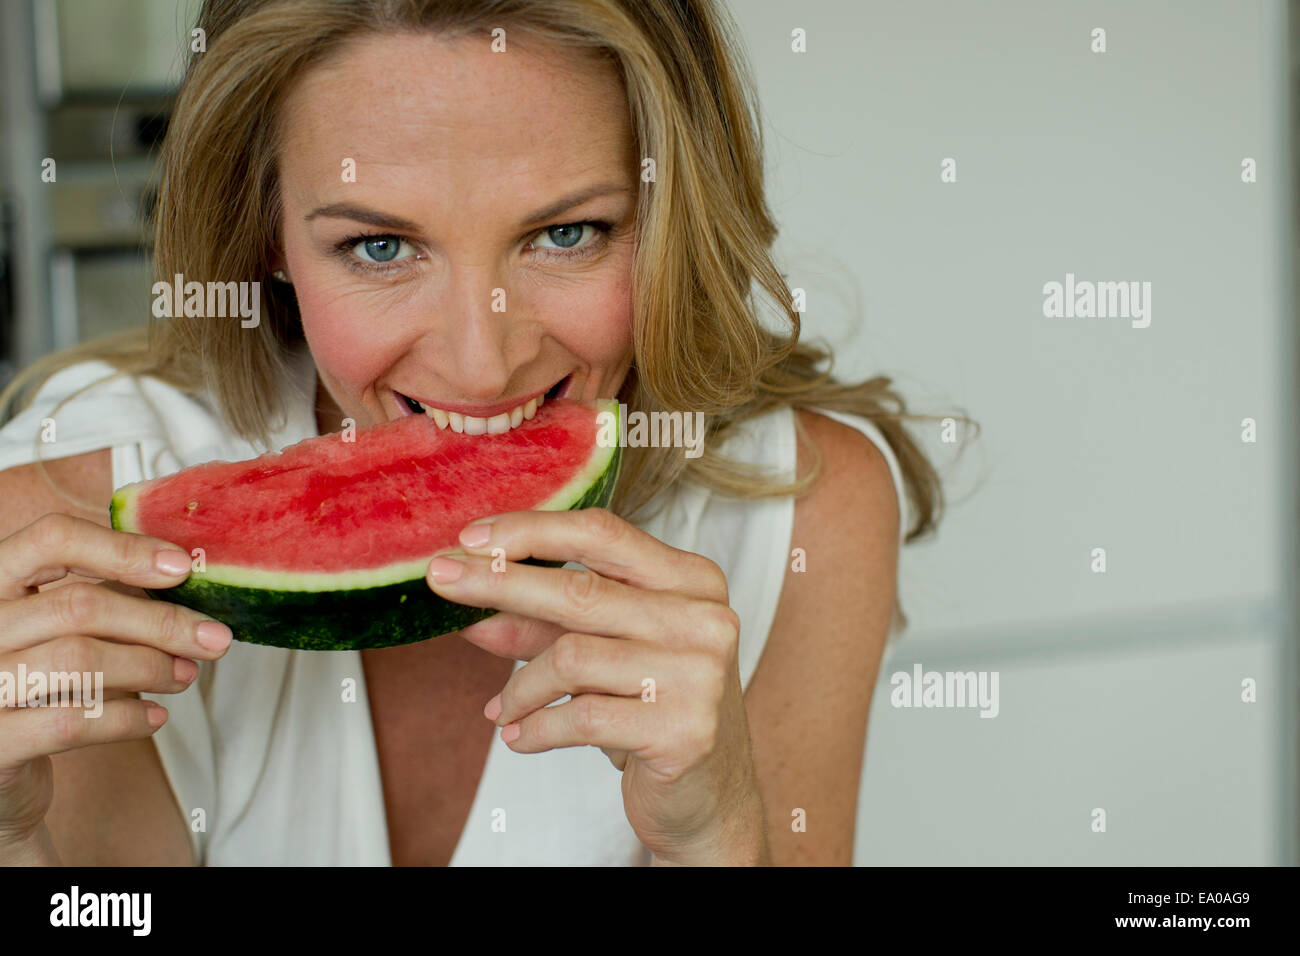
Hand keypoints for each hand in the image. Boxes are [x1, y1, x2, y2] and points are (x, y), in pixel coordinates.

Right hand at [0, 514, 233, 860]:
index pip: (52, 539)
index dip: (122, 549)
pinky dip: (125, 719)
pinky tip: (155, 718)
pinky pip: (69, 722)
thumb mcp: (56, 630)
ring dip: (149, 667)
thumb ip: (103, 602)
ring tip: (186, 676)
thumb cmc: (35, 685)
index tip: (181, 568)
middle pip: (78, 607)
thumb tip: (185, 584)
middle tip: (213, 639)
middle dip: (160, 623)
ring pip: (77, 661)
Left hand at [426, 507, 768, 864]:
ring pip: (571, 658)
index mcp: (692, 580)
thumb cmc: (653, 707)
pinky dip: (536, 727)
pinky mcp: (685, 730)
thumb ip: (544, 627)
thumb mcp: (602, 655)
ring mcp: (699, 674)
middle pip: (580, 591)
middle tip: (441, 580)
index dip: (531, 531)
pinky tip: (520, 736)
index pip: (602, 533)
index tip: (470, 536)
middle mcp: (704, 618)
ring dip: (520, 688)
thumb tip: (472, 610)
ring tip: (501, 709)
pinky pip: (581, 717)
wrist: (710, 794)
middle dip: (498, 583)